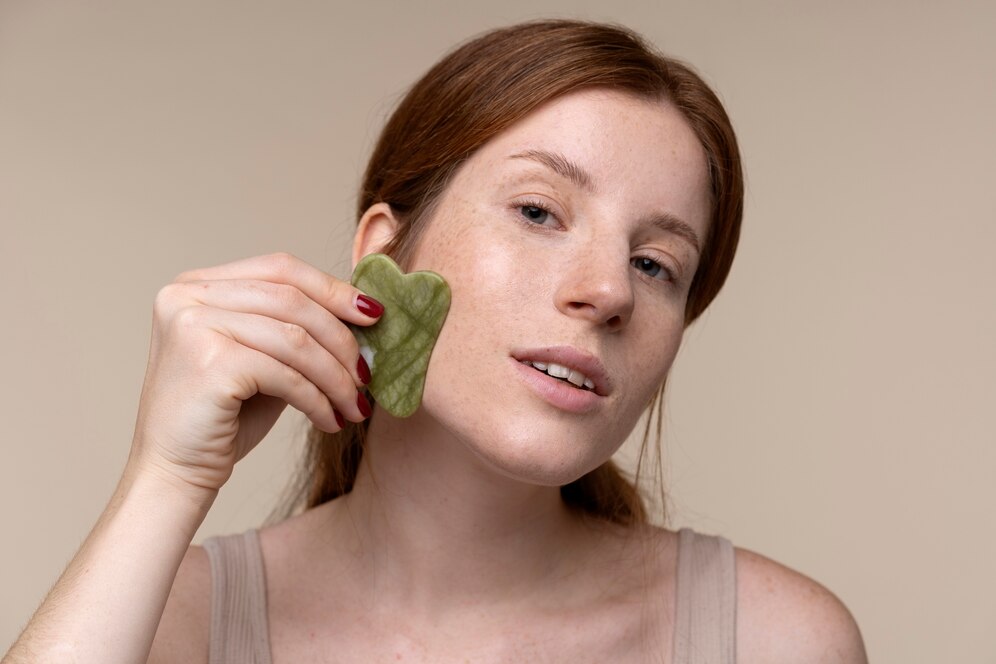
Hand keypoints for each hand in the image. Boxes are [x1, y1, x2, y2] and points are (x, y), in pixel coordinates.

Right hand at [128, 252, 380, 495]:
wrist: (173, 473)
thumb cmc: (221, 417)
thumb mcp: (260, 357)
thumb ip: (294, 327)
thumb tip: (363, 313)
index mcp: (197, 284)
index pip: (281, 269)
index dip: (332, 289)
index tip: (374, 314)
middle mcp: (187, 296)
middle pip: (292, 299)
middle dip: (342, 338)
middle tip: (369, 373)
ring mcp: (193, 325)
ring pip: (295, 338)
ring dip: (336, 376)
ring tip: (355, 405)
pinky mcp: (209, 363)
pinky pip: (286, 374)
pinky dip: (317, 399)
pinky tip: (330, 420)